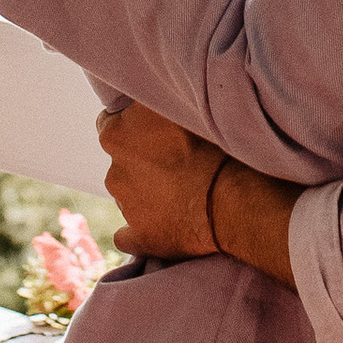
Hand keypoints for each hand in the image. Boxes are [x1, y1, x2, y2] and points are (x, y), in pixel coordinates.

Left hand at [98, 103, 301, 286]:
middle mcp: (112, 171)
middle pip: (123, 161)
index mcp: (115, 135)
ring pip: (131, 195)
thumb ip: (154, 107)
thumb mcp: (181, 106)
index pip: (110, 124)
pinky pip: (129, 235)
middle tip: (177, 161)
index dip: (134, 127)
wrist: (231, 197)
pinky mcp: (138, 237)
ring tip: (183, 192)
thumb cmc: (212, 145)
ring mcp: (124, 208)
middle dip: (142, 161)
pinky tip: (165, 224)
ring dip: (149, 192)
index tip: (156, 132)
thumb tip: (147, 104)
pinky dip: (143, 229)